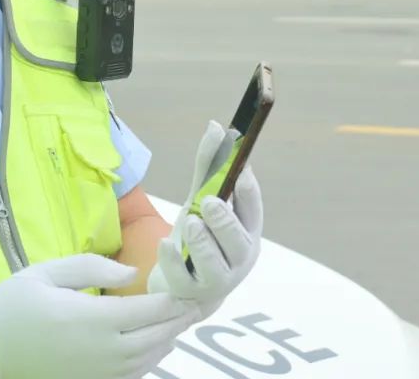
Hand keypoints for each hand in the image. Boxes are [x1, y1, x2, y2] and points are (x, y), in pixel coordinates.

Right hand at [0, 254, 199, 378]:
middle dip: (178, 321)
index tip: (190, 289)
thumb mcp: (47, 273)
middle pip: (156, 337)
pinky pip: (132, 374)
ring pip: (148, 359)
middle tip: (196, 306)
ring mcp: (99, 373)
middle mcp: (103, 351)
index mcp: (93, 319)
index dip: (174, 301)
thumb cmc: (12, 305)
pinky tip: (152, 346)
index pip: (149, 311)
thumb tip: (133, 274)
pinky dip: (148, 359)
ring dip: (166, 340)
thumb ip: (93, 267)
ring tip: (179, 323)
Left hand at [147, 121, 263, 319]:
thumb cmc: (200, 239)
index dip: (248, 191)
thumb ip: (209, 168)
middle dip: (224, 221)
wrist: (184, 288)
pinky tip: (165, 244)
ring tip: (190, 222)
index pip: (252, 210)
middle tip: (208, 202)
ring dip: (202, 242)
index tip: (240, 170)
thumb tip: (216, 126)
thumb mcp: (199, 201)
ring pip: (214, 264)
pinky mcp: (191, 293)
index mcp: (246, 231)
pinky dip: (173, 261)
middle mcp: (238, 258)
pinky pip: (183, 278)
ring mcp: (217, 280)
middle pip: (238, 241)